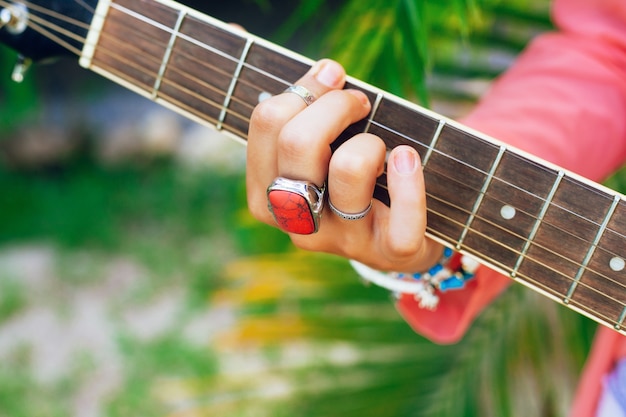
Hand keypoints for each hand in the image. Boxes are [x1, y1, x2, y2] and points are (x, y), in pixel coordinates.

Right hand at [246, 59, 442, 271]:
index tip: (333, 76)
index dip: (306, 87)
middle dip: (336, 105)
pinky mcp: (389, 252)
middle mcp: (295, 221)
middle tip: (360, 103)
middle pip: (299, 142)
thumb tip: (231, 27)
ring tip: (382, 146)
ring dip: (371, 141)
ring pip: (348, 169)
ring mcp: (342, 240)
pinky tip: (407, 159)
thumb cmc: (346, 179)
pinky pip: (402, 216)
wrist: (391, 239)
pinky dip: (411, 178)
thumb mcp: (310, 148)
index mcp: (264, 194)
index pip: (266, 123)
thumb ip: (284, 105)